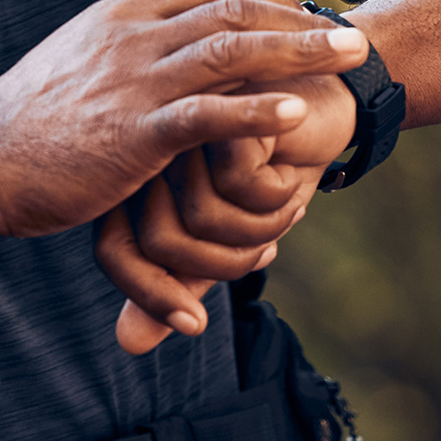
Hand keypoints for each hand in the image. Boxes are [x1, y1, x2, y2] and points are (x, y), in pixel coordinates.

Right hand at [0, 0, 360, 238]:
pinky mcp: (132, 135)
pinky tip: (297, 116)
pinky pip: (207, 115)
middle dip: (300, 19)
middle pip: (233, 9)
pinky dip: (257, 111)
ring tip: (350, 60)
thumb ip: (122, 50)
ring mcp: (132, 83)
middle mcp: (131, 38)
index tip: (304, 10)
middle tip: (352, 33)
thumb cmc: (27, 128)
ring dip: (300, 53)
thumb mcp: (75, 65)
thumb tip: (159, 44)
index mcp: (119, 18)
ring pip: (231, 51)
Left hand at [95, 34, 366, 352]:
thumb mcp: (223, 229)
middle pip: (160, 244)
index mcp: (134, 167)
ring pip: (202, 222)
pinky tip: (292, 172)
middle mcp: (146, 142)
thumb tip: (129, 344)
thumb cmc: (270, 162)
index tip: (193, 321)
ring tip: (287, 207)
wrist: (327, 96)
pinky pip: (242, 191)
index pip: (113, 250)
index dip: (151, 294)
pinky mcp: (221, 103)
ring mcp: (179, 116)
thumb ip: (175, 279)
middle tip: (269, 246)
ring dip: (260, 232)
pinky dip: (278, 199)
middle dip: (226, 266)